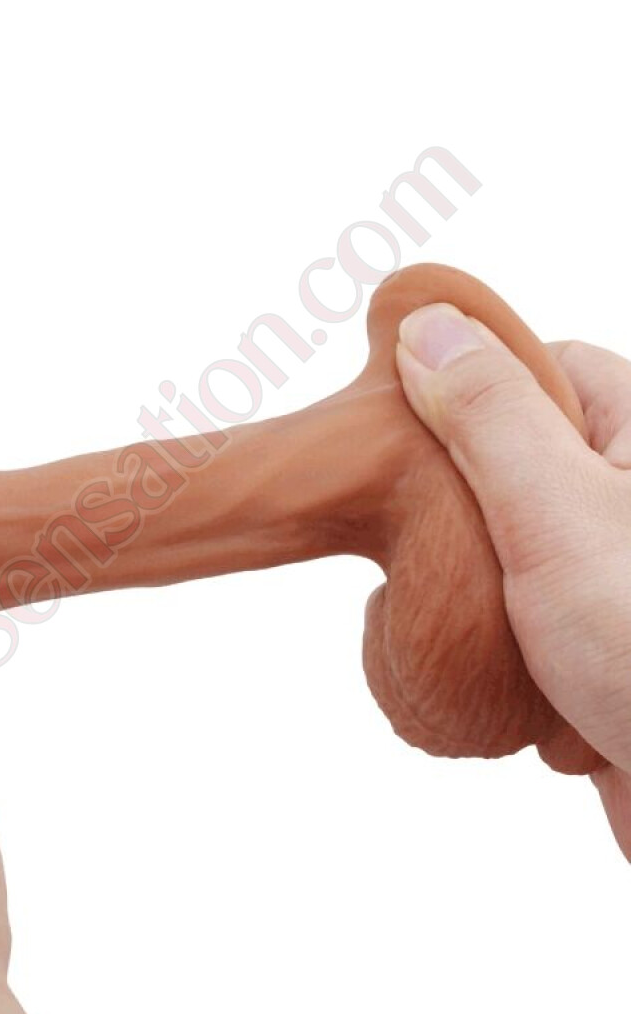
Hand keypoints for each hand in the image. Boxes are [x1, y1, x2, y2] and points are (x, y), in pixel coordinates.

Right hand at [396, 307, 630, 858]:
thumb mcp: (557, 510)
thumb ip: (489, 416)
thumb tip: (426, 329)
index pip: (538, 367)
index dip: (464, 391)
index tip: (405, 439)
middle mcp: (626, 497)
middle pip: (508, 463)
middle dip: (457, 515)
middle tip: (436, 550)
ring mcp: (612, 576)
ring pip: (500, 553)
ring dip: (472, 599)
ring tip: (480, 634)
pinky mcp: (596, 645)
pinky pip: (515, 626)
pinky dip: (494, 655)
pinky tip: (507, 685)